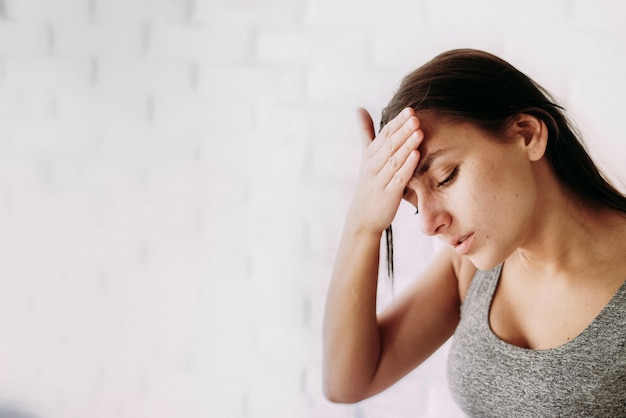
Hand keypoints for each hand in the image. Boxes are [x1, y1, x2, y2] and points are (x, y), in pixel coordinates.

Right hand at [347, 107, 422, 233]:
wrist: (362, 218)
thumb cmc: (369, 184)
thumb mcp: (366, 157)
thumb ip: (366, 132)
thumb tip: (360, 109)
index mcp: (370, 155)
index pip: (384, 135)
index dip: (397, 122)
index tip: (409, 110)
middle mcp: (373, 166)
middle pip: (389, 145)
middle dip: (402, 131)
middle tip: (415, 117)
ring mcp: (380, 181)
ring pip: (394, 160)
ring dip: (406, 145)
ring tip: (419, 132)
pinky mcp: (388, 195)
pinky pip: (398, 179)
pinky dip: (407, 167)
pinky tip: (416, 155)